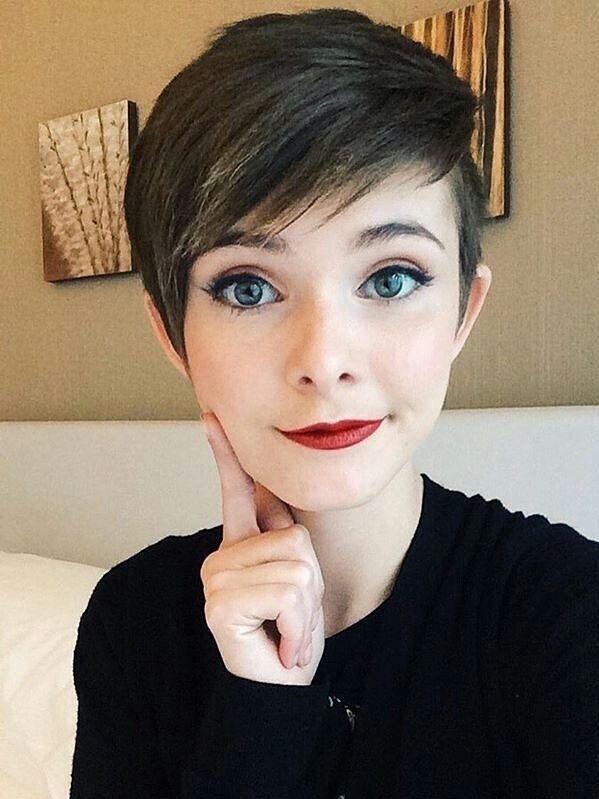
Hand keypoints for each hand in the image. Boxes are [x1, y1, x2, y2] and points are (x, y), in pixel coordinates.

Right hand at [199, 412, 325, 685]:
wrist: (280, 688)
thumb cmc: (289, 632)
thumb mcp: (297, 579)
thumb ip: (283, 538)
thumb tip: (276, 487)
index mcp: (240, 546)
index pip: (236, 491)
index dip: (227, 453)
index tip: (213, 416)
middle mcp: (221, 557)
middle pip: (296, 538)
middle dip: (312, 582)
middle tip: (293, 615)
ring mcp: (216, 579)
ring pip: (297, 566)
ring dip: (307, 608)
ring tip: (287, 629)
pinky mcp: (221, 603)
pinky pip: (289, 593)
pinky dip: (299, 626)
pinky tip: (280, 642)